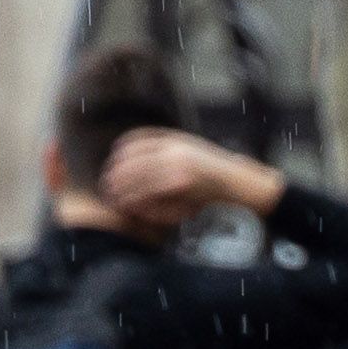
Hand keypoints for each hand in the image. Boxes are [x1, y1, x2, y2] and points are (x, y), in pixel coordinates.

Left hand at [94, 127, 281, 225]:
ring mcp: (177, 167)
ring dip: (123, 192)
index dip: (118, 155)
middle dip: (115, 176)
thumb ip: (165, 150)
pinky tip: (134, 209)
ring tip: (116, 201)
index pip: (134, 141)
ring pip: (138, 180)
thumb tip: (130, 155)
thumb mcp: (190, 151)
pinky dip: (140, 203)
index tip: (111, 166)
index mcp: (174, 138)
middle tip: (107, 188)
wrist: (241, 186)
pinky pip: (152, 195)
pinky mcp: (182, 186)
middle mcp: (173, 149)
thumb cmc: (214, 173)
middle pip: (132, 161)